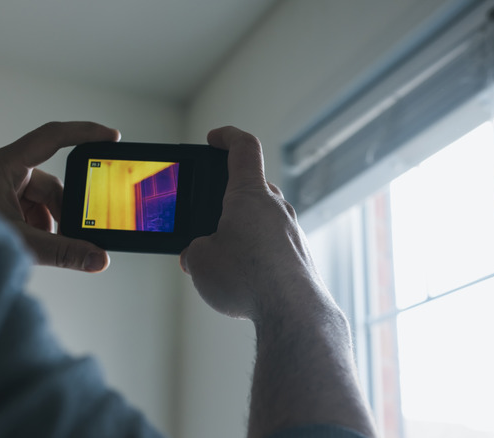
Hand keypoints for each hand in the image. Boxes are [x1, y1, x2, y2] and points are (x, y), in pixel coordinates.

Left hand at [0, 122, 119, 271]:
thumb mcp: (20, 244)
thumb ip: (64, 252)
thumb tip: (99, 258)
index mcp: (2, 166)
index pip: (52, 138)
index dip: (84, 133)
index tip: (112, 137)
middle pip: (50, 184)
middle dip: (64, 212)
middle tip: (76, 234)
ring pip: (40, 202)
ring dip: (49, 226)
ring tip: (44, 249)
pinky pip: (28, 213)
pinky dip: (37, 231)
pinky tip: (33, 249)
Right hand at [179, 126, 330, 320]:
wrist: (292, 313)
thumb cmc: (247, 280)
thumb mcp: (200, 262)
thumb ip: (194, 249)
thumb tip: (200, 254)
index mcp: (249, 194)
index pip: (243, 148)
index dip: (226, 136)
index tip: (213, 139)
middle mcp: (275, 206)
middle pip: (251, 186)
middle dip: (226, 197)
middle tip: (206, 217)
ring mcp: (291, 230)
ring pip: (262, 217)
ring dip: (241, 228)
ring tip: (220, 256)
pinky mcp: (298, 254)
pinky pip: (272, 241)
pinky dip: (255, 249)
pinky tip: (242, 276)